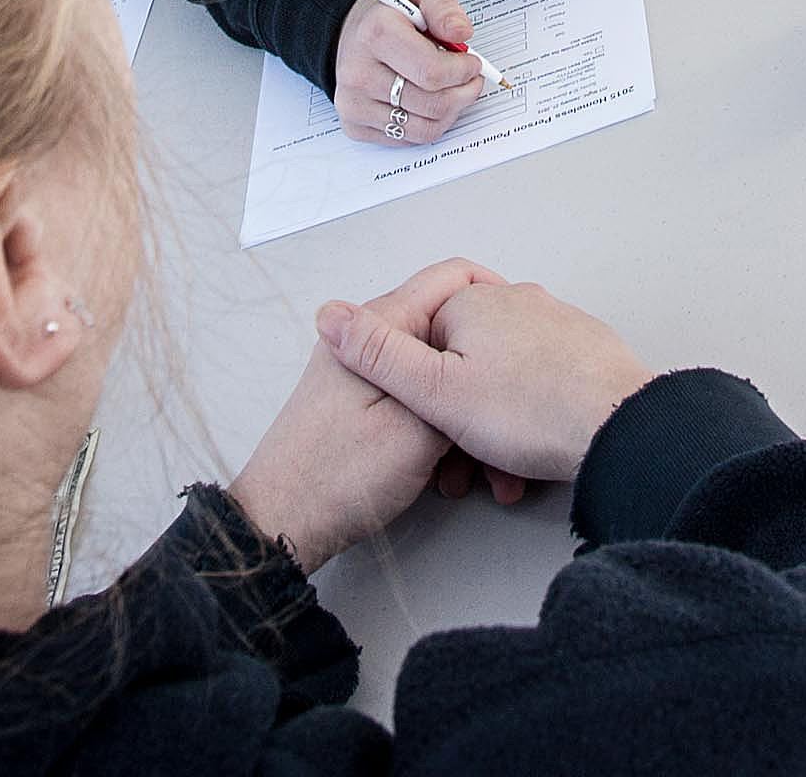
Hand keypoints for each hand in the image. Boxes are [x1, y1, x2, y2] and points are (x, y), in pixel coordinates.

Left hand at [228, 262, 502, 569]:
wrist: (283, 525)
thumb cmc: (337, 478)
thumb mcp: (416, 430)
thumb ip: (456, 384)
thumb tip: (483, 358)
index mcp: (378, 326)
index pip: (451, 280)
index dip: (495, 303)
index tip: (522, 341)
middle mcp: (369, 340)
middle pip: (448, 336)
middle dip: (479, 380)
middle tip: (501, 424)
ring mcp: (366, 373)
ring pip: (437, 378)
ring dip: (462, 419)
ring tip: (477, 472)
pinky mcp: (364, 405)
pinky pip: (418, 405)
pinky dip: (440, 434)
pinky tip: (450, 475)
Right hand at [315, 277, 651, 483]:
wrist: (620, 428)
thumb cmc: (532, 412)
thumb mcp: (435, 393)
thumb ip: (379, 354)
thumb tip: (331, 317)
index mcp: (471, 303)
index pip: (420, 334)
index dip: (415, 386)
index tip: (424, 424)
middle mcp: (513, 300)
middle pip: (463, 358)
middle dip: (457, 413)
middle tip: (464, 462)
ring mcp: (553, 321)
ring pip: (502, 376)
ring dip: (493, 426)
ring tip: (503, 469)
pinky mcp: (583, 349)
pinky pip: (539, 382)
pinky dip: (528, 417)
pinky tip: (533, 453)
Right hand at [333, 0, 484, 145]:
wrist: (352, 30)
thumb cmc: (390, 15)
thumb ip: (443, 8)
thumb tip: (461, 32)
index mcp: (376, 33)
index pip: (433, 72)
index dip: (464, 71)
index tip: (473, 63)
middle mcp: (359, 72)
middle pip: (433, 104)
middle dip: (464, 92)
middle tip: (471, 79)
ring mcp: (354, 103)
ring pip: (425, 128)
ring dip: (451, 112)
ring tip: (454, 91)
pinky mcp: (355, 126)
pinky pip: (408, 139)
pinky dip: (429, 124)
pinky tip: (430, 102)